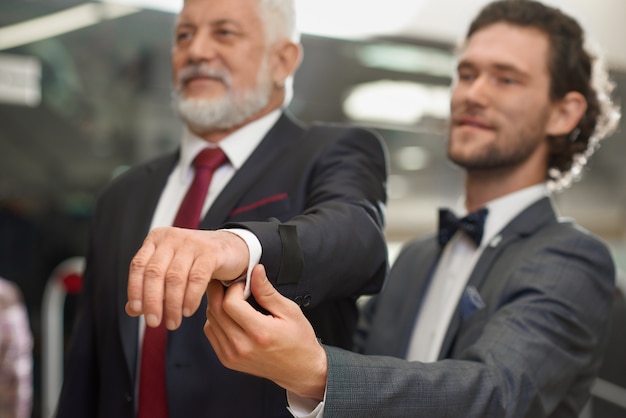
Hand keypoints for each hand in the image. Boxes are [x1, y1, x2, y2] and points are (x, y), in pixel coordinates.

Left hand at [125, 227, 248, 329]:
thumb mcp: (171, 271)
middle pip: (155, 273)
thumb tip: (132, 310)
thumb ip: (151, 288)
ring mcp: (192, 243)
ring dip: (172, 305)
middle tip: (154, 323)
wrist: (230, 249)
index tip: (137, 311)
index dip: (135, 289)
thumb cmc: (196, 263)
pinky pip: (197, 279)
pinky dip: (190, 298)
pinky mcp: (211, 252)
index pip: (138, 265)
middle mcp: (172, 238)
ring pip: (175, 278)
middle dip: (153, 302)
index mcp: (157, 239)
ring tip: (173, 322)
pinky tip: (188, 311)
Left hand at [205, 264, 327, 400]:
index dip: (233, 288)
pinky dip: (216, 320)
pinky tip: (231, 316)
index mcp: (260, 333)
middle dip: (221, 292)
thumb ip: (267, 291)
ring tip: (234, 300)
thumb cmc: (299, 340)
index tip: (243, 284)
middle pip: (215, 311)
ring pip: (209, 321)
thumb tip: (255, 271)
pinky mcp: (227, 360)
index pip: (230, 304)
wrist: (299, 369)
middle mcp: (242, 347)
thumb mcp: (289, 311)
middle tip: (233, 285)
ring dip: (217, 305)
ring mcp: (232, 356)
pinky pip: (211, 333)